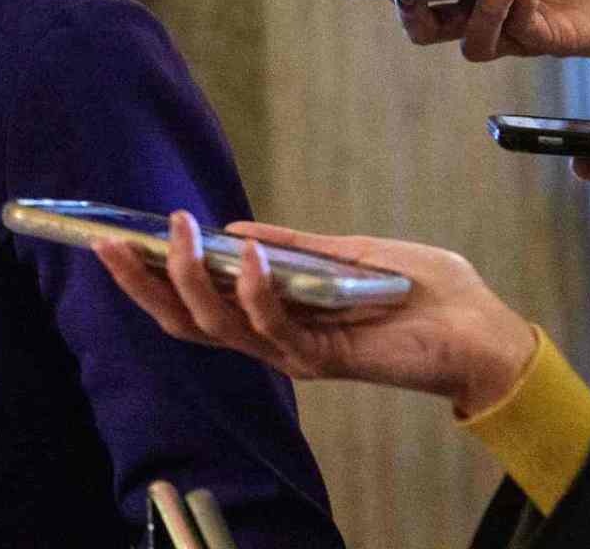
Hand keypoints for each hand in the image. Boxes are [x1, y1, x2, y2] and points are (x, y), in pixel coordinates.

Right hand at [95, 213, 537, 415]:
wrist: (480, 328)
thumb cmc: (423, 291)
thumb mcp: (347, 252)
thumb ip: (293, 245)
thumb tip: (234, 228)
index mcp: (271, 316)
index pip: (193, 304)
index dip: (149, 278)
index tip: (110, 240)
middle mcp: (272, 340)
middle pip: (187, 322)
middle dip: (142, 285)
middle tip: (108, 244)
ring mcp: (294, 353)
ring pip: (218, 327)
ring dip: (190, 279)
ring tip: (175, 233)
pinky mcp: (324, 359)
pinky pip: (274, 328)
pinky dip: (256, 290)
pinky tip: (247, 254)